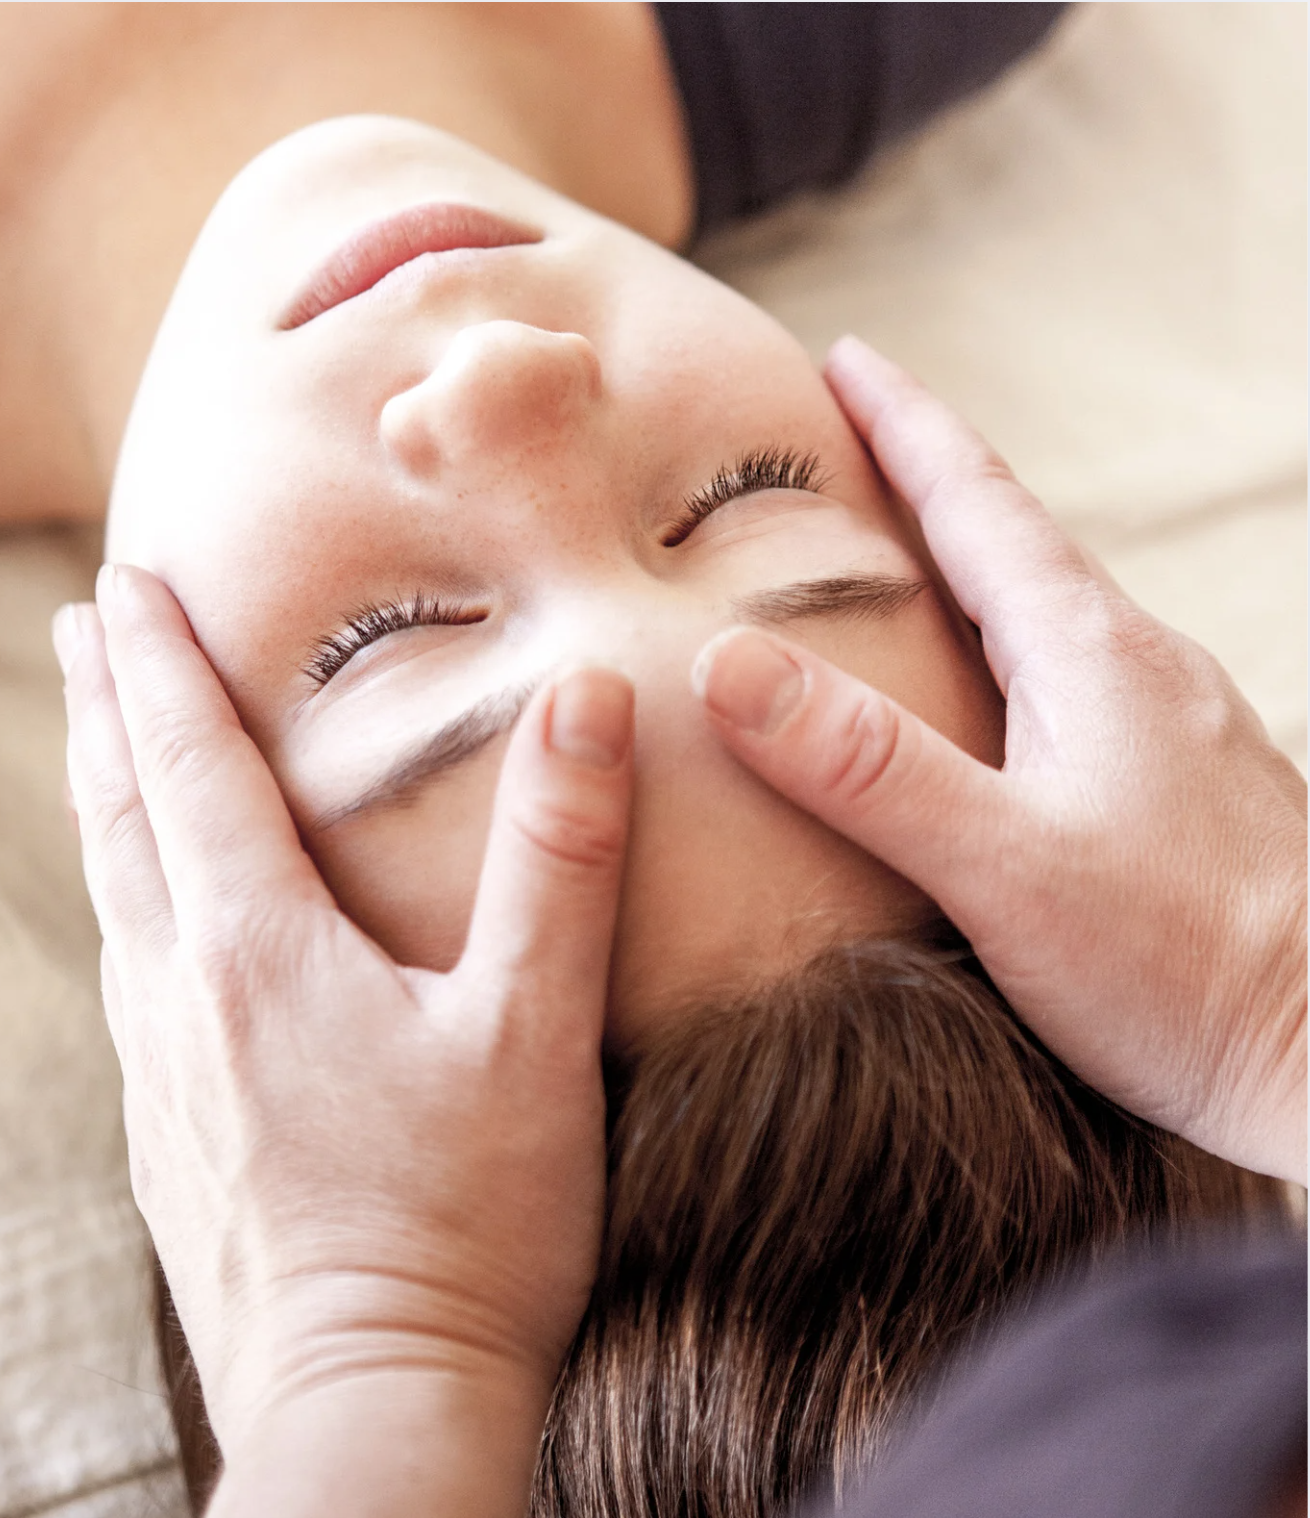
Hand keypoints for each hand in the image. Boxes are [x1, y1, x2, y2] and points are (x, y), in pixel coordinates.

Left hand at [55, 565, 633, 1512]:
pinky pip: (126, 975)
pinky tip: (144, 916)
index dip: (156, 663)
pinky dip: (123, 897)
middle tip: (85, 625)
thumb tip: (586, 696)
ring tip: (97, 743)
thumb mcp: (533, 1028)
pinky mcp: (167, 1133)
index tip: (122, 583)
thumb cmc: (466, 1220)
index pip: (186, 764)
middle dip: (100, 707)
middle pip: (120, 814)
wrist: (375, 1401)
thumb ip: (561, 856)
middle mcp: (183, 995)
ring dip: (101, 797)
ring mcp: (162, 1071)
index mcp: (257, 949)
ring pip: (110, 894)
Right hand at [693, 337, 1305, 1184]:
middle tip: (850, 447)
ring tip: (898, 564)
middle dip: (928, 482)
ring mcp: (1171, 725)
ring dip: (969, 568)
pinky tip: (987, 702)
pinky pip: (1071, 681)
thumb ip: (865, 766)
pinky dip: (1004, 651)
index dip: (905, 424)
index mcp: (1090, 652)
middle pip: (1014, 542)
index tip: (844, 358)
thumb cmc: (1184, 967)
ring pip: (1046, 613)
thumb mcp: (1001, 864)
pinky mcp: (1180, 787)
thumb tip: (733, 661)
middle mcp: (1140, 666)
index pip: (978, 500)